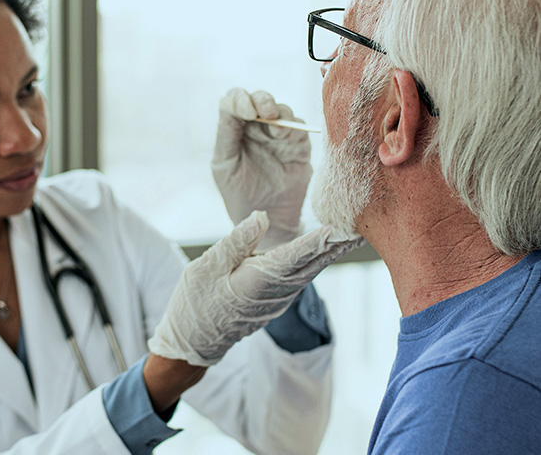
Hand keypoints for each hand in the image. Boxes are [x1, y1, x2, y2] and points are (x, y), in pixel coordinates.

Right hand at [148, 212, 363, 366]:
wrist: (194, 341)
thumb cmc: (196, 302)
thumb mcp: (206, 267)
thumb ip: (236, 241)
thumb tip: (262, 217)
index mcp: (259, 280)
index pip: (298, 254)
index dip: (322, 238)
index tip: (345, 225)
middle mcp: (277, 291)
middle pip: (314, 263)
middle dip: (338, 244)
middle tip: (365, 225)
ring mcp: (279, 298)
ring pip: (311, 270)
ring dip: (331, 251)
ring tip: (352, 232)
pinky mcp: (275, 299)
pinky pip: (302, 276)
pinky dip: (316, 260)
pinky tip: (325, 249)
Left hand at [211, 88, 311, 251]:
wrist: (266, 221)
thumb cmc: (239, 194)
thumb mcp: (224, 164)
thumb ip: (227, 133)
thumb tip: (231, 103)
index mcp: (236, 130)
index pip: (236, 100)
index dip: (240, 99)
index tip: (244, 111)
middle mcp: (258, 128)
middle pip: (261, 99)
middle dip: (262, 100)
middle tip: (264, 112)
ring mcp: (279, 137)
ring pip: (283, 111)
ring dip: (279, 113)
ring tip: (276, 128)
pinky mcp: (299, 147)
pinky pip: (300, 129)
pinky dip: (294, 128)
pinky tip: (285, 137)